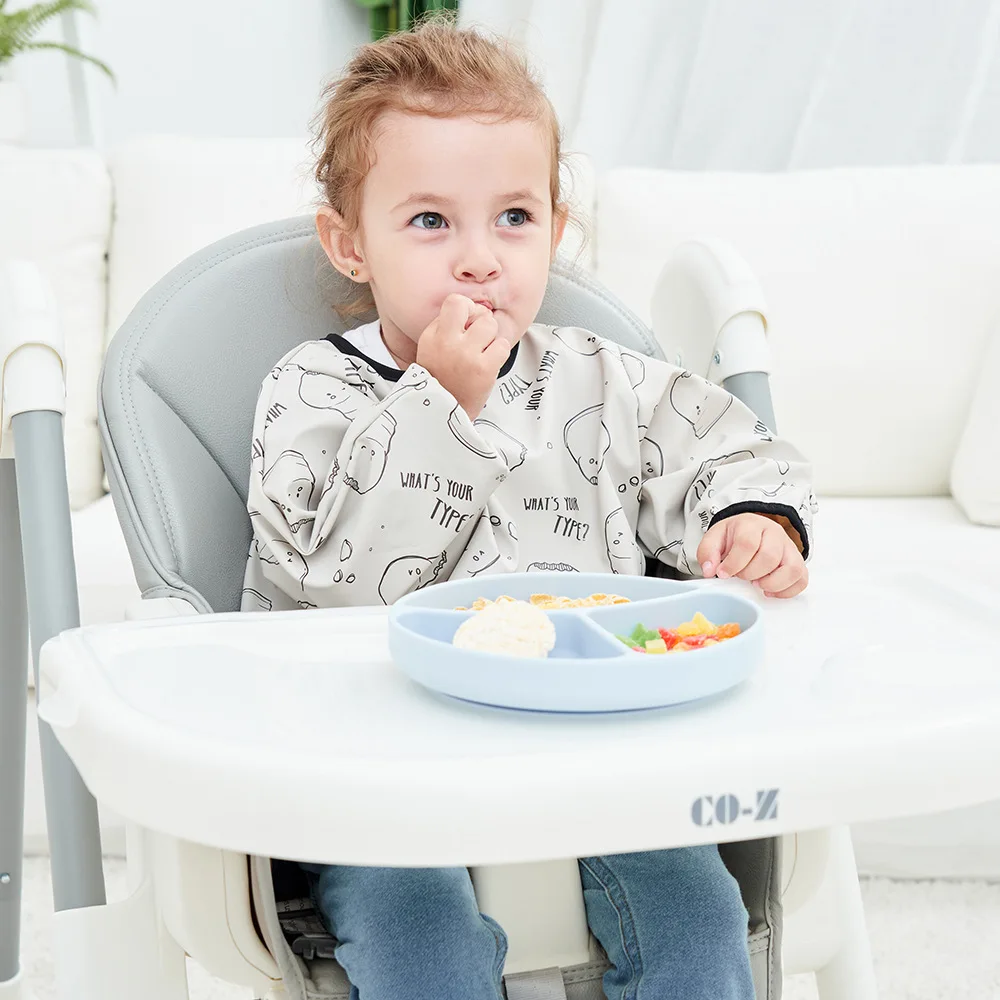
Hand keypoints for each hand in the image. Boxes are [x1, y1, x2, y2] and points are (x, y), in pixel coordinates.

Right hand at [416, 294, 510, 418]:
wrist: (442, 414)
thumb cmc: (440, 381)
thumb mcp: (430, 349)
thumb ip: (446, 326)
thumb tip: (472, 309)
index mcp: (433, 336)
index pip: (455, 302)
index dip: (468, 309)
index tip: (468, 323)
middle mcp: (447, 342)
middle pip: (478, 311)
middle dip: (482, 322)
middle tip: (478, 339)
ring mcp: (466, 355)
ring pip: (491, 326)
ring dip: (491, 338)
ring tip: (482, 352)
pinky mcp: (484, 369)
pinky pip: (502, 345)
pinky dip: (499, 353)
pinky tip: (489, 363)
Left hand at [697, 513, 807, 598]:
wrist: (752, 531)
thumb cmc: (734, 537)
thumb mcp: (715, 538)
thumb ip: (708, 552)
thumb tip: (710, 570)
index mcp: (751, 524)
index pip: (747, 543)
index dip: (734, 563)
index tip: (723, 574)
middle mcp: (775, 534)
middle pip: (769, 557)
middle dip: (750, 573)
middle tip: (741, 576)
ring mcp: (789, 548)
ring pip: (791, 569)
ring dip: (771, 583)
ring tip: (757, 584)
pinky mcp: (798, 563)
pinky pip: (801, 580)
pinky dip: (786, 591)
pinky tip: (769, 591)